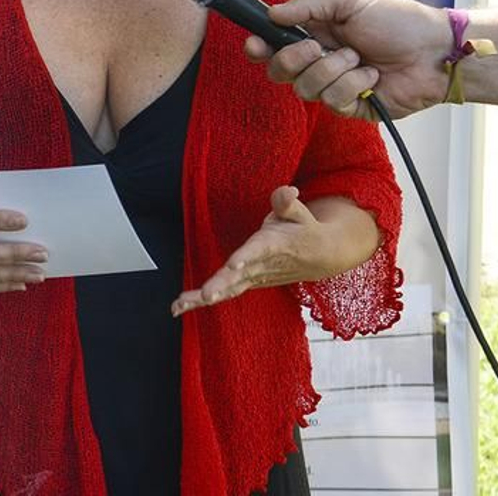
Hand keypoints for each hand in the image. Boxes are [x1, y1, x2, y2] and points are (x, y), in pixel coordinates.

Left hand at [172, 186, 337, 315]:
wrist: (319, 256)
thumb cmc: (302, 229)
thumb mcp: (299, 213)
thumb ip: (287, 203)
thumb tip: (288, 191)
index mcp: (273, 245)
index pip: (258, 251)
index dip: (246, 258)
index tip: (233, 265)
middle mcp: (261, 265)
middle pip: (239, 277)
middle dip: (222, 285)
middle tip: (206, 295)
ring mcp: (254, 277)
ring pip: (227, 288)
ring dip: (204, 297)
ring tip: (181, 304)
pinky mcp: (247, 283)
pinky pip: (223, 292)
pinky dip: (199, 301)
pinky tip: (178, 307)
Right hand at [243, 0, 450, 119]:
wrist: (435, 51)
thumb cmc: (398, 21)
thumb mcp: (350, 1)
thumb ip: (308, 5)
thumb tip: (272, 13)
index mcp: (313, 34)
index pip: (272, 46)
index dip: (259, 48)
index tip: (257, 45)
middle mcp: (318, 62)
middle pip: (279, 71)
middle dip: (294, 59)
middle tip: (319, 46)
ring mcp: (334, 86)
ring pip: (305, 89)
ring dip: (333, 70)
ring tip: (360, 58)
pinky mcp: (351, 108)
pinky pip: (332, 102)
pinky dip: (353, 85)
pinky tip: (372, 77)